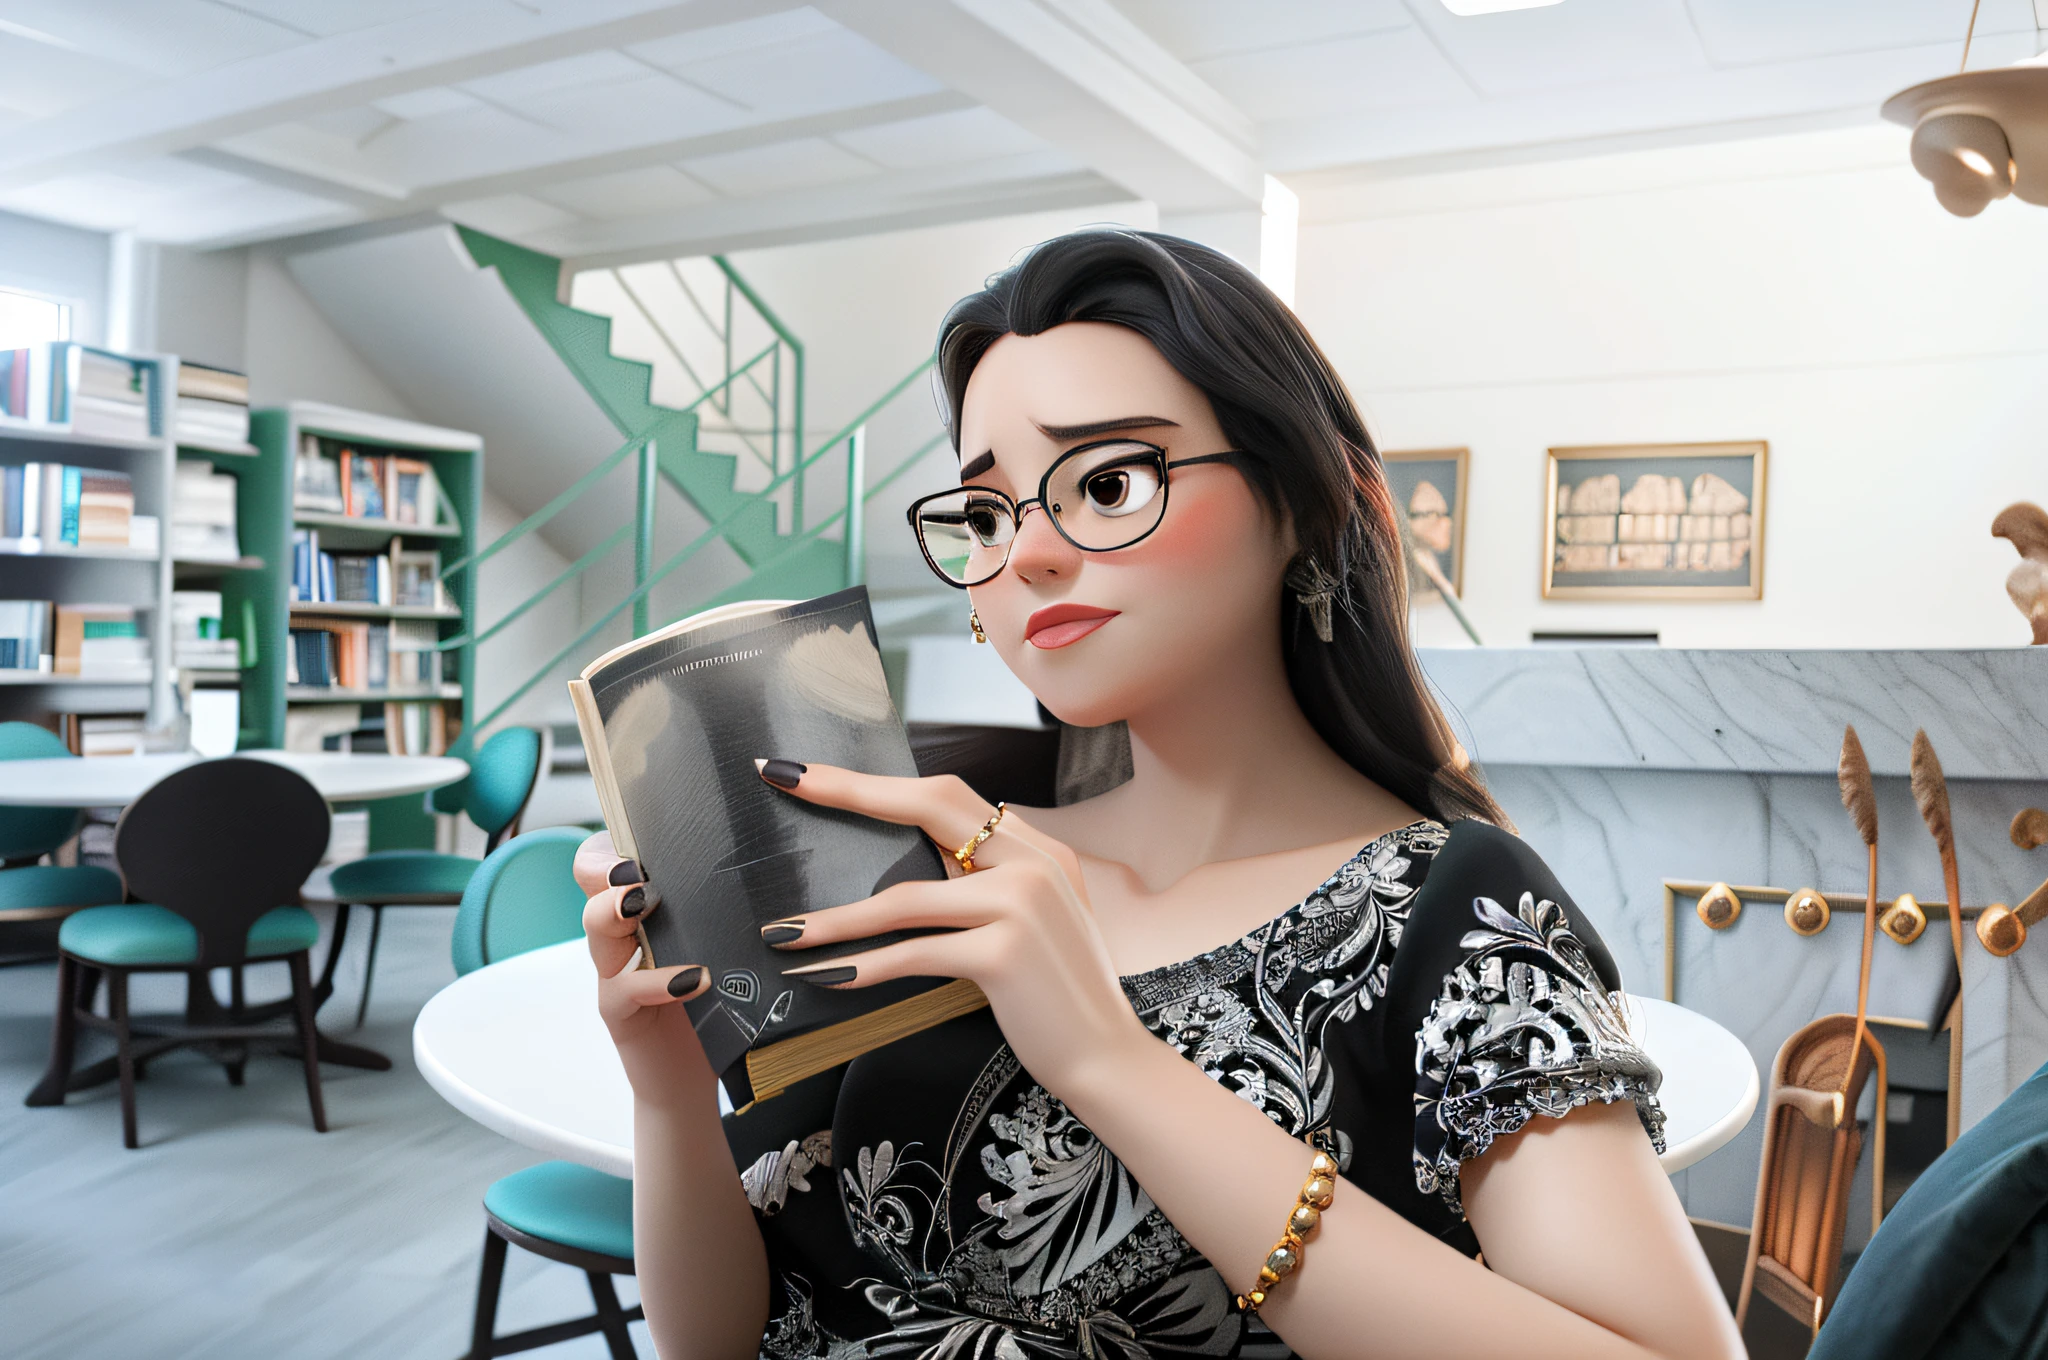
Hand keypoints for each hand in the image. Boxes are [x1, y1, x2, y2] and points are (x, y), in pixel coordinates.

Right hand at [574, 830, 719, 1111]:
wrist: (692, 1073)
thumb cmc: (717, 994)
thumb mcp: (726, 938)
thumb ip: (734, 900)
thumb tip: (783, 846)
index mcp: (645, 903)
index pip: (614, 852)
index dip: (619, 834)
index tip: (651, 821)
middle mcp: (621, 928)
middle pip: (592, 879)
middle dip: (611, 865)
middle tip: (640, 864)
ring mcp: (614, 968)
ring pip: (596, 925)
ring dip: (618, 910)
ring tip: (648, 904)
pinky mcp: (619, 1010)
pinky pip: (623, 987)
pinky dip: (657, 981)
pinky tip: (694, 979)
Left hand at [754, 761, 1152, 1098]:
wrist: (1108, 1058)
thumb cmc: (1055, 995)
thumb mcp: (1028, 921)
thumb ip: (981, 886)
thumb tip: (900, 869)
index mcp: (1038, 846)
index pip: (946, 796)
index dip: (880, 782)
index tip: (815, 772)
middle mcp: (1034, 862)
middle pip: (927, 807)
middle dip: (848, 791)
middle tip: (783, 780)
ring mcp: (1022, 905)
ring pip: (904, 898)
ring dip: (834, 919)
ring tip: (783, 932)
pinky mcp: (1005, 954)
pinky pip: (914, 953)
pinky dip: (864, 966)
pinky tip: (827, 975)